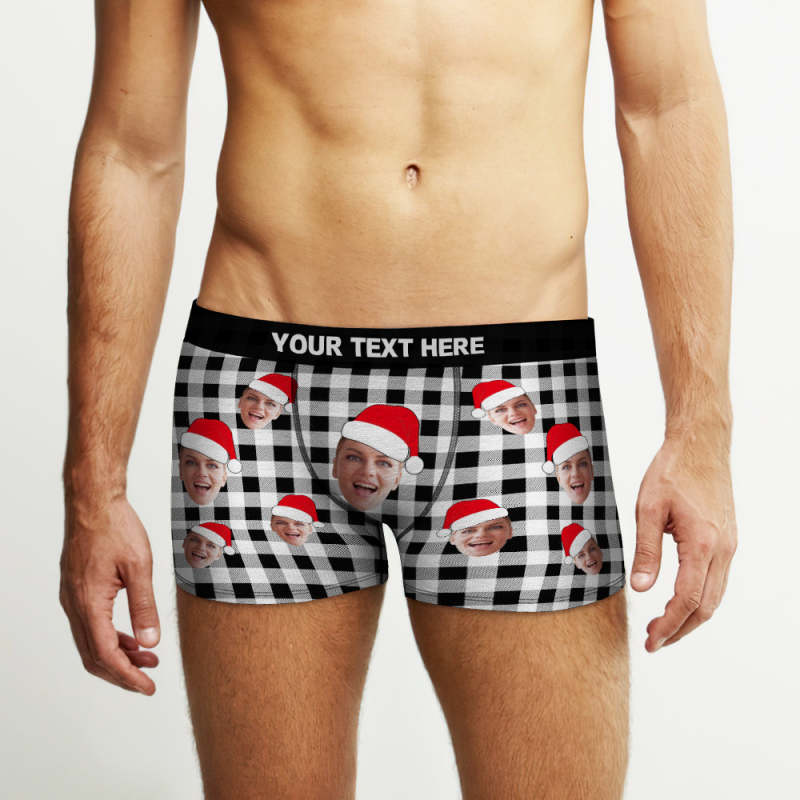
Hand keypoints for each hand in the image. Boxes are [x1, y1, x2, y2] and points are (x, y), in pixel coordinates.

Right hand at [59, 493, 160, 692]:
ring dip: (118, 655)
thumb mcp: (140, 567)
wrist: (94, 503)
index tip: (147, 687)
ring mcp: (72, 598)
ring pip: (91, 642)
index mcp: (89, 603)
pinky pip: (90, 625)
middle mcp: (75, 605)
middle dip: (122, 672)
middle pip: (94, 656)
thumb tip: (150, 643)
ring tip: (148, 658)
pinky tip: (133, 637)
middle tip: (149, 679)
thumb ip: (144, 607)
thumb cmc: (116, 528)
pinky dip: (111, 637)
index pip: (106, 655)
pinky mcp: (76, 590)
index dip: (127, 676)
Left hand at [630, 434, 736, 651]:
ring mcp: (729, 545)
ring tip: (661, 625)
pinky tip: (678, 598)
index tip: (650, 640)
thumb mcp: (648, 509)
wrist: (701, 444)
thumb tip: (640, 588)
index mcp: (703, 543)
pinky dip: (699, 598)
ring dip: (690, 616)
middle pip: (706, 606)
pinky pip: (717, 580)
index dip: (669, 625)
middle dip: (680, 629)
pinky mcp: (727, 539)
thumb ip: (646, 551)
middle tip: (653, 641)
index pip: (687, 599)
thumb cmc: (672, 471)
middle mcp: (723, 549)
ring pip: (715, 595)